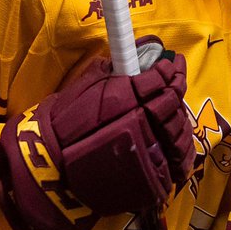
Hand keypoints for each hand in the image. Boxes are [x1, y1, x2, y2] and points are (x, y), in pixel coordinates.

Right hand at [0, 43, 190, 229]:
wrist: (50, 164)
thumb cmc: (63, 122)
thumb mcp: (85, 87)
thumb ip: (112, 70)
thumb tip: (133, 53)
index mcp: (123, 96)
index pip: (158, 79)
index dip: (169, 69)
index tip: (172, 62)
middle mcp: (139, 121)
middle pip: (172, 102)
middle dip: (177, 87)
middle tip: (177, 79)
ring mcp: (147, 150)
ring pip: (179, 131)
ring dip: (180, 118)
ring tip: (176, 110)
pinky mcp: (150, 176)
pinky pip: (177, 162)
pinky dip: (181, 150)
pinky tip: (176, 140)